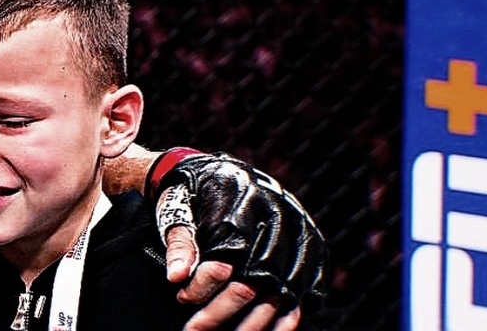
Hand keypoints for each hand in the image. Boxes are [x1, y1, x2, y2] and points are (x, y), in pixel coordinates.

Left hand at [153, 152, 326, 329]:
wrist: (222, 172)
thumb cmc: (195, 193)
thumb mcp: (180, 210)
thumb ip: (180, 243)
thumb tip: (176, 276)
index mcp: (242, 201)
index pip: (225, 257)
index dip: (202, 285)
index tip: (182, 297)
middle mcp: (277, 215)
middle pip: (253, 280)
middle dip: (221, 311)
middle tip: (195, 329)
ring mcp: (298, 232)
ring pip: (280, 293)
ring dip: (251, 324)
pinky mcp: (310, 248)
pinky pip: (304, 292)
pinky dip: (285, 319)